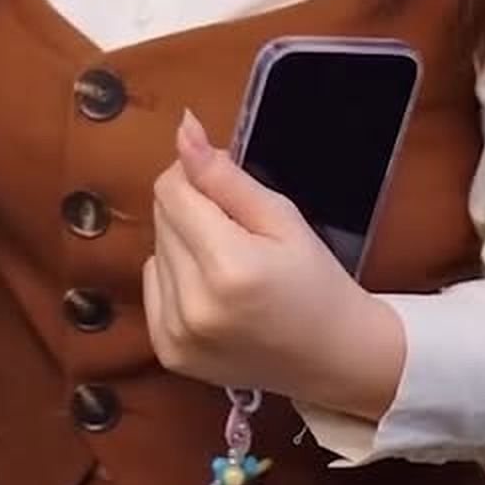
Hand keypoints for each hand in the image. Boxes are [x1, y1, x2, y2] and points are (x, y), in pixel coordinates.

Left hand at [144, 109, 405, 420]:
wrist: (332, 356)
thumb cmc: (315, 281)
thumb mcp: (282, 218)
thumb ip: (225, 175)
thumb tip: (183, 128)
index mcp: (228, 267)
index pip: (172, 190)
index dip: (195, 176)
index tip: (226, 188)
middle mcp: (194, 305)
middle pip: (161, 217)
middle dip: (192, 210)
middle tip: (238, 232)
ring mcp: (177, 334)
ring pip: (154, 250)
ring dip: (183, 245)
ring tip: (229, 265)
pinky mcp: (169, 352)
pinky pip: (152, 287)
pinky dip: (176, 280)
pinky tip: (213, 291)